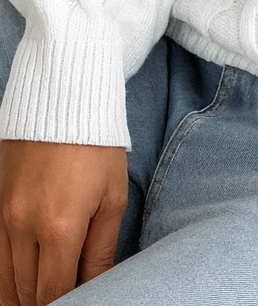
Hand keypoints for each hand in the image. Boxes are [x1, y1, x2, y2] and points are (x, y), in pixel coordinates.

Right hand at [0, 140, 126, 305]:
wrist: (63, 104)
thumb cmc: (97, 150)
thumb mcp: (112, 198)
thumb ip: (101, 249)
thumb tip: (94, 285)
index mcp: (60, 227)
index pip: (54, 292)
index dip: (66, 303)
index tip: (80, 301)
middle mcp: (24, 227)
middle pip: (25, 291)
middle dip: (44, 301)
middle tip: (64, 295)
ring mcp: (2, 218)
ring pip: (4, 280)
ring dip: (22, 293)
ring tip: (45, 292)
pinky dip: (7, 274)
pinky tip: (25, 276)